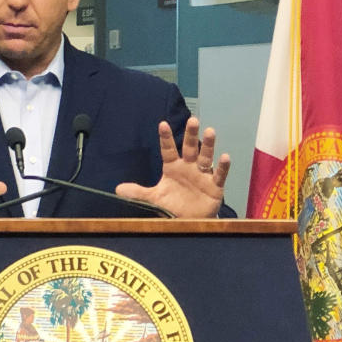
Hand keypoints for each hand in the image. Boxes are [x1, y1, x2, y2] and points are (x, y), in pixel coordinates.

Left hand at [115, 118, 229, 217]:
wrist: (187, 222)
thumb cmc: (171, 206)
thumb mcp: (153, 199)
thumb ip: (138, 192)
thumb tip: (118, 189)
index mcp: (172, 167)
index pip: (168, 150)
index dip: (166, 138)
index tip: (162, 124)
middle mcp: (188, 167)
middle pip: (189, 148)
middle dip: (190, 135)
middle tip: (192, 120)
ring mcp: (202, 176)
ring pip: (206, 157)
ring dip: (208, 145)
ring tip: (210, 131)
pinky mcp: (214, 187)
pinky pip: (219, 175)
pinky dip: (222, 167)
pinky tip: (224, 156)